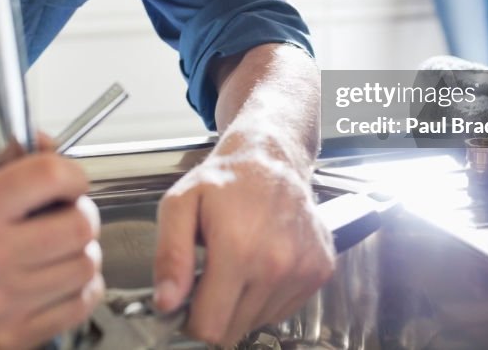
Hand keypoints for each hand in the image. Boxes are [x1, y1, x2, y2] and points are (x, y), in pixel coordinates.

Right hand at [0, 126, 103, 349]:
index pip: (52, 177)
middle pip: (80, 224)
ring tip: (58, 245)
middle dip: (79, 211)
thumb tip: (43, 141)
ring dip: (81, 249)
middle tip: (65, 211)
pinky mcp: (8, 337)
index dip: (71, 172)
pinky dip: (79, 287)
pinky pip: (79, 304)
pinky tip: (57, 275)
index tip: (68, 179)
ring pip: (85, 265)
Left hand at [153, 142, 334, 345]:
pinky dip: (267, 296)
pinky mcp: (320, 270)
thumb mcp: (180, 205)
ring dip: (242, 304)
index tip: (186, 305)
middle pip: (233, 330)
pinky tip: (260, 264)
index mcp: (238, 249)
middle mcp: (277, 264)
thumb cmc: (225, 180)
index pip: (210, 328)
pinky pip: (284, 309)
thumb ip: (169, 256)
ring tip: (237, 264)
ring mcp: (303, 269)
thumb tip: (166, 303)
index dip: (190, 323)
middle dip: (215, 312)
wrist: (273, 157)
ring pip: (259, 321)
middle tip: (209, 278)